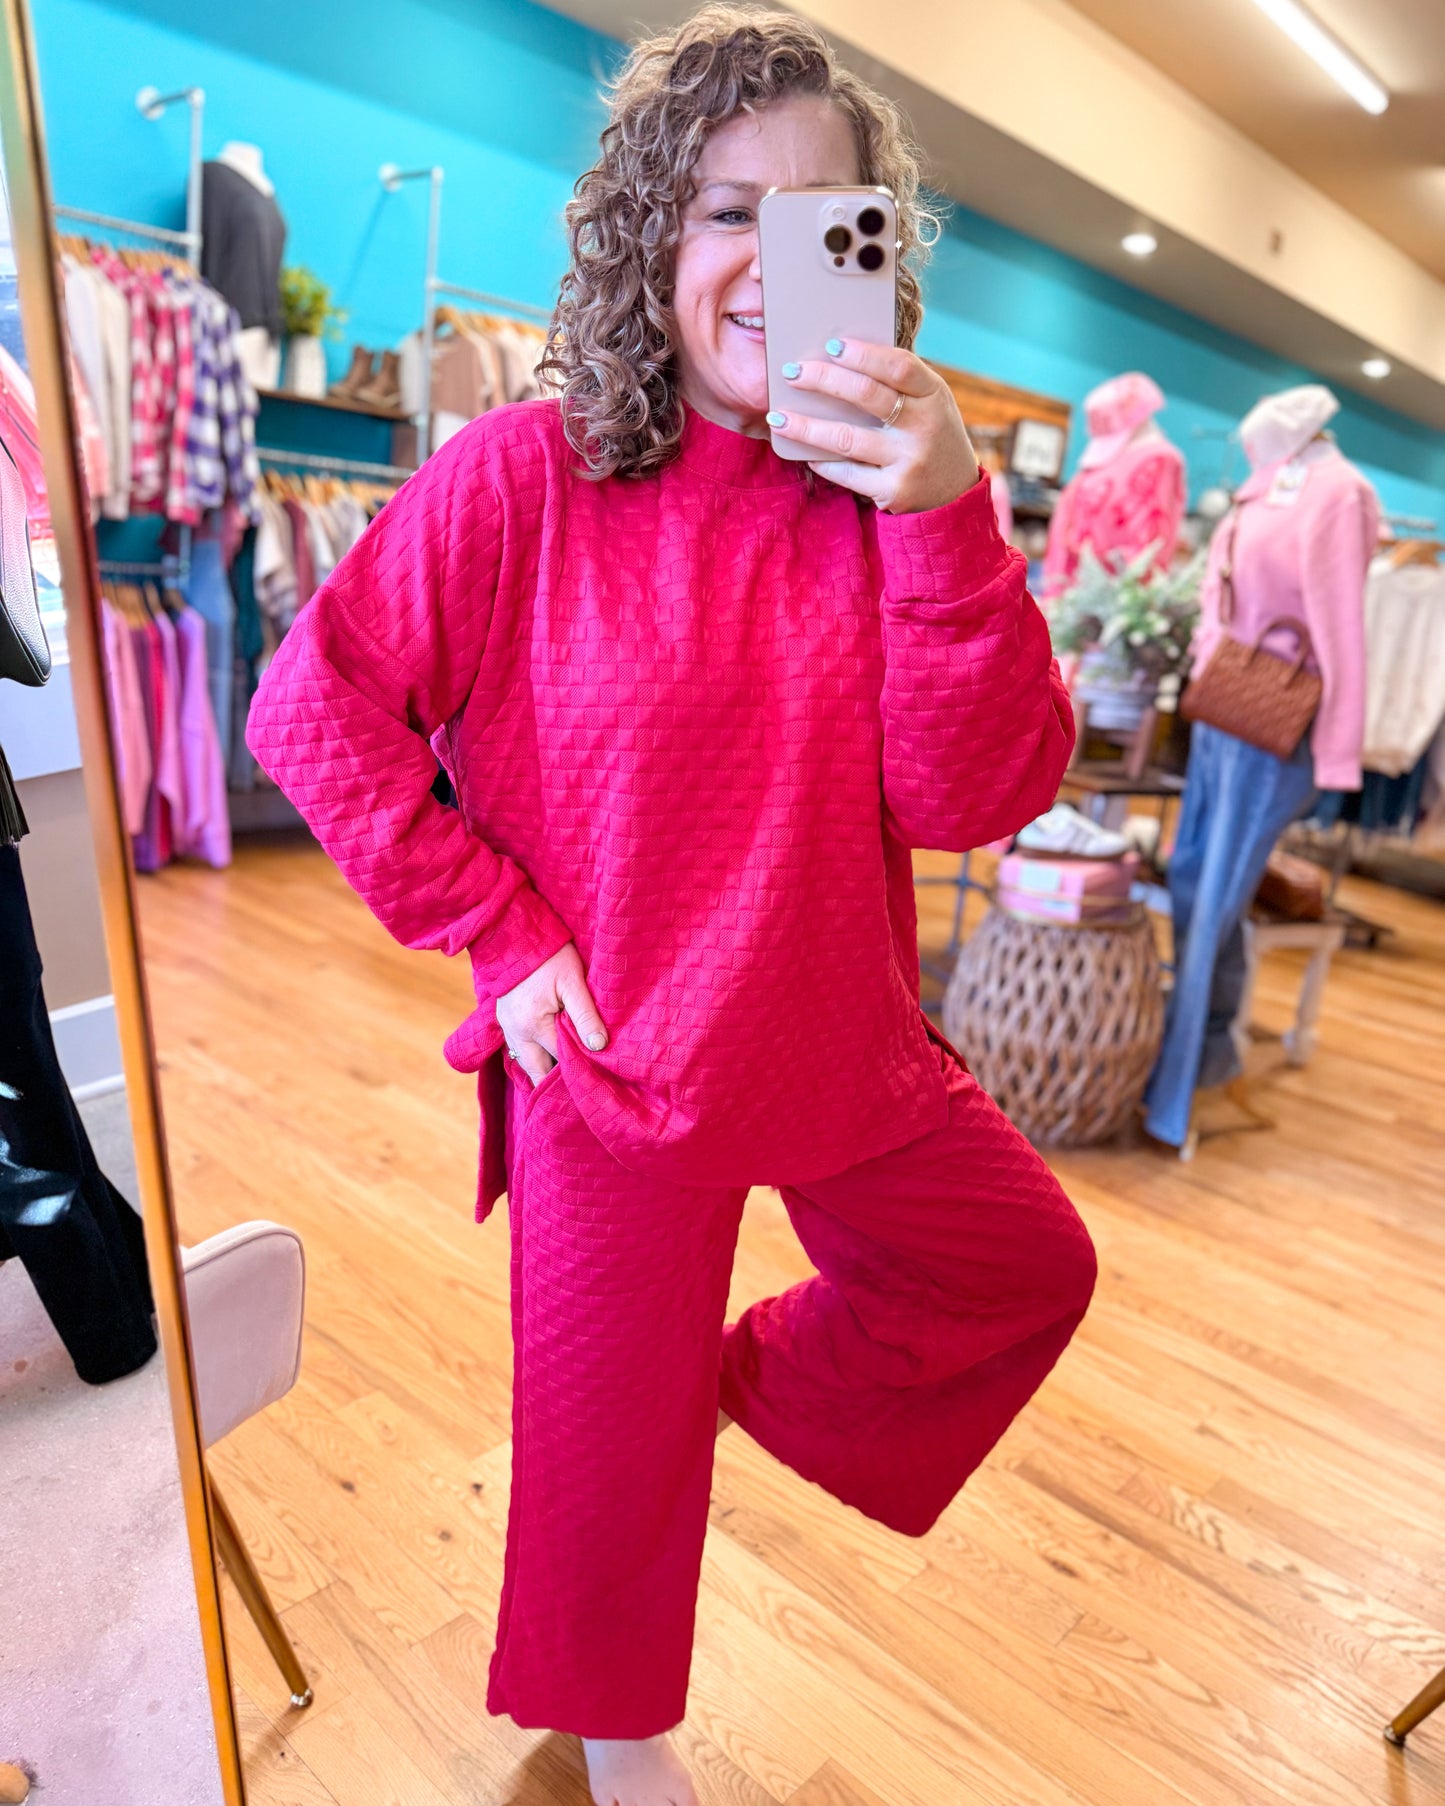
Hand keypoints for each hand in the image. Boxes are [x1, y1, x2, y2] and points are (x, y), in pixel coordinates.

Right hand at [496, 942, 606, 1083]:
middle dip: (557, 1082)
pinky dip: (535, 1055)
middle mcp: (515, 1033)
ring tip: (568, 1076)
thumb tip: (599, 1046)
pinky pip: (519, 1049)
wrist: (515, 934)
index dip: (579, 1069)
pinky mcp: (504, 1020)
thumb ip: (586, 1015)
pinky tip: (551, 1056)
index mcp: (534, 1026)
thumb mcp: (572, 981)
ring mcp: (506, 1028)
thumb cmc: (549, 956)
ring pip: (526, 1063)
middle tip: (581, 1087)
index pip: (560, 1061)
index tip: (597, 1075)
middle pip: (538, 1072)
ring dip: (545, 1069)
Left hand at [768, 338, 978, 513]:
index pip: (899, 366)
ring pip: (847, 438)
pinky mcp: (893, 491)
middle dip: (824, 380)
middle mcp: (924, 427)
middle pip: (867, 395)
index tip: (832, 345)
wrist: (954, 496)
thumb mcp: (930, 404)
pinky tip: (804, 451)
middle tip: (792, 372)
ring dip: (806, 426)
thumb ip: (899, 384)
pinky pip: (847, 472)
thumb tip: (841, 358)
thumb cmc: (931, 437)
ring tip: (778, 417)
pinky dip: (822, 461)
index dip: (864, 354)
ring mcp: (909, 461)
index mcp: (934, 395)